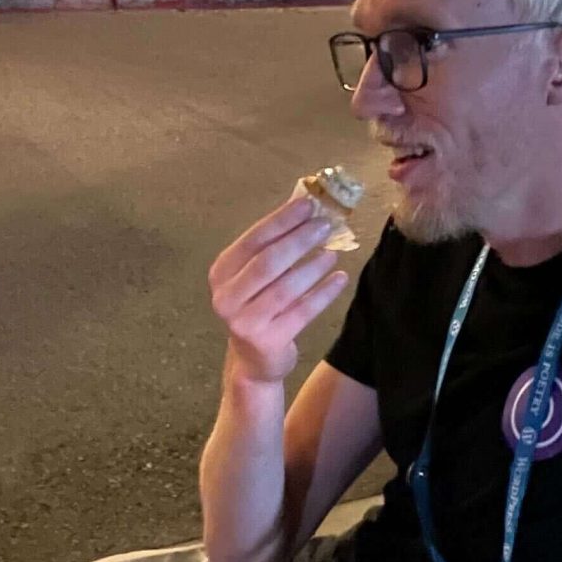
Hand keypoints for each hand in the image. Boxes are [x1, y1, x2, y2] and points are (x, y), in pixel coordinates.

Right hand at [209, 196, 349, 384]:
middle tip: (326, 226)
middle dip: (299, 241)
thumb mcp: (257, 275)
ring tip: (334, 252)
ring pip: (286, 288)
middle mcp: (226, 297)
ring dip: (313, 267)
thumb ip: (274, 243)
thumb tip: (305, 202)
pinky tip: (339, 279)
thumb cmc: (258, 306)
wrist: (254, 360)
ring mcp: (244, 322)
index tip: (309, 205)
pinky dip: (323, 294)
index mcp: (221, 273)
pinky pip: (302, 312)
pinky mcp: (267, 341)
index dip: (282, 221)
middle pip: (268, 262)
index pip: (253, 240)